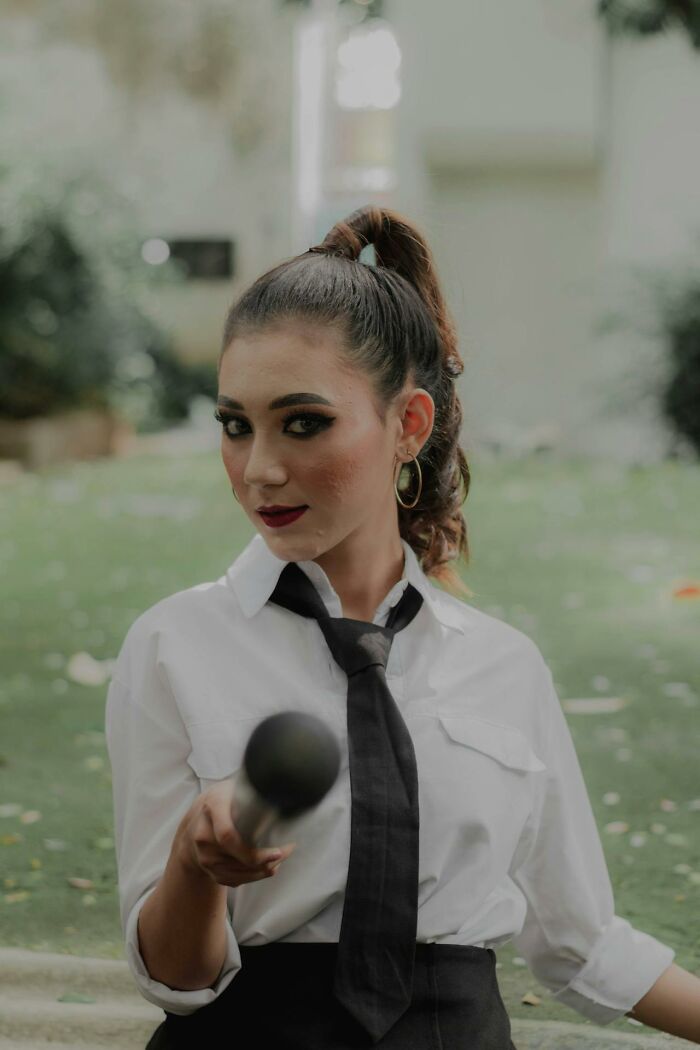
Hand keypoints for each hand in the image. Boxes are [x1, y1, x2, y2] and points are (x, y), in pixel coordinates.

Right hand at [176, 777, 295, 887]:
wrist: (196, 821)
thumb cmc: (223, 800)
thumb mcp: (233, 787)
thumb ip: (251, 790)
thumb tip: (281, 789)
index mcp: (212, 807)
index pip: (227, 835)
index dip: (253, 850)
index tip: (278, 851)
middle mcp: (203, 836)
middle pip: (238, 859)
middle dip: (268, 860)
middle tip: (289, 849)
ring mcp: (204, 857)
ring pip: (240, 873)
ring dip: (266, 869)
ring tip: (283, 855)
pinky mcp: (210, 871)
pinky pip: (236, 880)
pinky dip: (256, 876)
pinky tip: (269, 866)